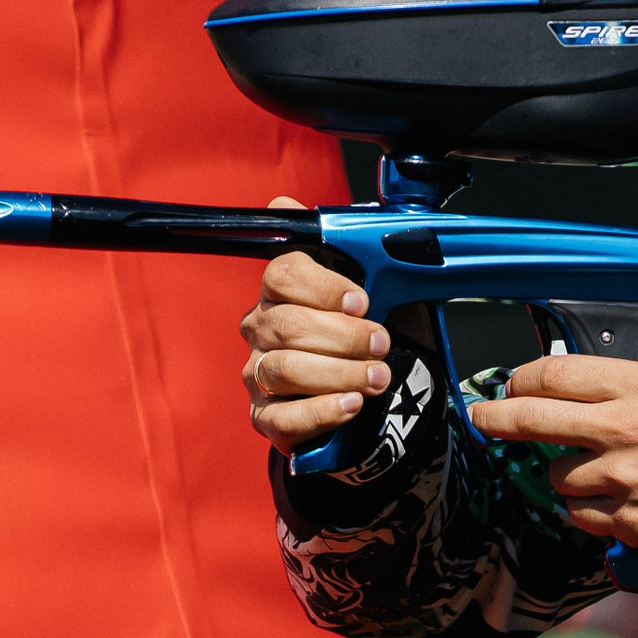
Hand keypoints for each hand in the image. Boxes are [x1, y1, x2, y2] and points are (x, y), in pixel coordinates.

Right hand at [238, 198, 392, 449]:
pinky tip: (351, 404)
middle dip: (343, 336)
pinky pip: (283, 417)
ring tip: (377, 378)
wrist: (365, 399)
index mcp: (279, 291)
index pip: (282, 274)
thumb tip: (330, 220)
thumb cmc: (363, 342)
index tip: (362, 302)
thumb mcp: (374, 297)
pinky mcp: (265, 418)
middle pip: (288, 324)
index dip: (324, 287)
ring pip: (285, 369)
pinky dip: (321, 411)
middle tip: (380, 345)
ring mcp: (257, 374)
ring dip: (339, 373)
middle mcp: (260, 329)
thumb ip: (361, 260)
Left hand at [464, 272, 637, 543]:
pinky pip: (580, 516)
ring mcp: (619, 482)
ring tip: (590, 466)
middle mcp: (620, 433)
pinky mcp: (625, 523)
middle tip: (483, 419)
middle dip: (497, 419)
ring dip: (562, 470)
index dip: (524, 377)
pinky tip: (607, 499)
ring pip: (556, 475)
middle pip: (533, 421)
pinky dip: (584, 509)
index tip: (514, 382)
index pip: (557, 374)